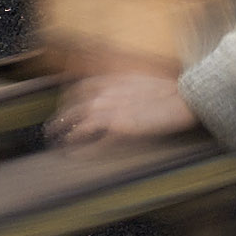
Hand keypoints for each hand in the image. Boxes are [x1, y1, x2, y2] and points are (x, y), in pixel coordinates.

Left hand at [55, 66, 195, 147]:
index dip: (68, 99)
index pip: (80, 88)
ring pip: (78, 124)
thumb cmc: (169, 89)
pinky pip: (94, 143)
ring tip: (56, 143)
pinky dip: (81, 150)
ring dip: (65, 134)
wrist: (184, 97)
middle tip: (51, 129)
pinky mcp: (119, 129)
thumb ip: (122, 84)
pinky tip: (74, 156)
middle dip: (60, 118)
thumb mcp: (140, 79)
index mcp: (112, 80)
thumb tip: (116, 92)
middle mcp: (107, 93)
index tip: (64, 107)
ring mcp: (112, 111)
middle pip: (73, 106)